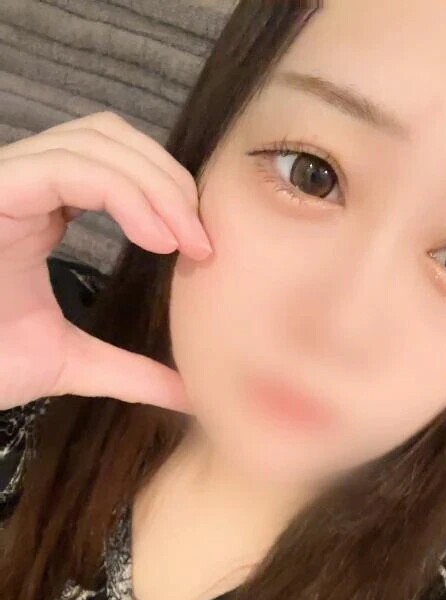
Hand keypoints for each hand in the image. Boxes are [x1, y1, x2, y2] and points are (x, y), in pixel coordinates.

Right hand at [0, 111, 211, 411]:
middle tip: (203, 241)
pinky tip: (156, 236)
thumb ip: (129, 371)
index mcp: (37, 212)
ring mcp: (3, 182)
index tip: (204, 249)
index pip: (112, 163)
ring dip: (153, 183)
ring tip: (185, 240)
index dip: (165, 191)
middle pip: (109, 137)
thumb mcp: (70, 364)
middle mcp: (21, 185)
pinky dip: (122, 191)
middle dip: (168, 180)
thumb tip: (189, 393)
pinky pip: (65, 166)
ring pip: (93, 139)